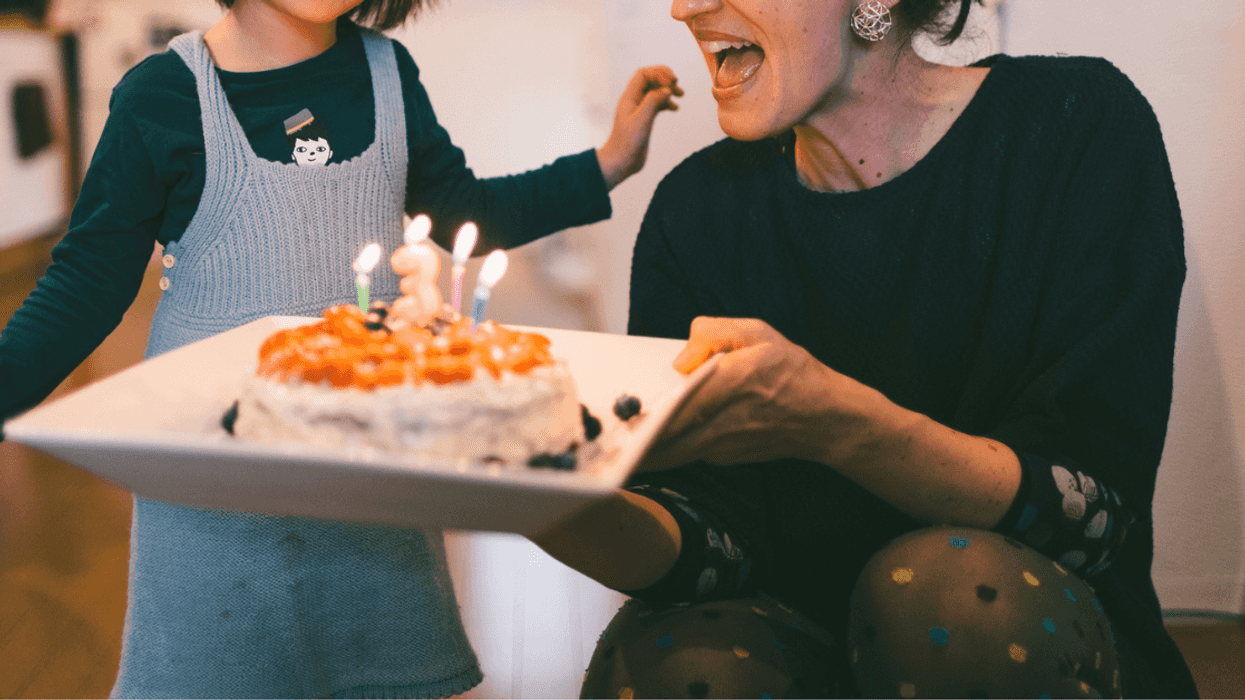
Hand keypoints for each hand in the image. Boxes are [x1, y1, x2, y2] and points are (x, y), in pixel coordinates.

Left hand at [596, 66, 681, 189]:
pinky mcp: (644, 120)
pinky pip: (656, 104)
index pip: (644, 74)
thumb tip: (667, 89)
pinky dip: (666, 103)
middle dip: (665, 79)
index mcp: (629, 97)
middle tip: (678, 86)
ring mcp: (639, 110)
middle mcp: (633, 101)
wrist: (620, 162)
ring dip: (668, 90)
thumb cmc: (626, 144)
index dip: (659, 74)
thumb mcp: (641, 120)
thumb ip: (653, 102)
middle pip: (650, 80)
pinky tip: (675, 108)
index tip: (672, 83)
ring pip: (654, 92)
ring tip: (681, 95)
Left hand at [638, 317, 878, 471]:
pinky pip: (687, 454)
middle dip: (635, 439)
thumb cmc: (791, 370)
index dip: (648, 412)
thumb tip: (680, 358)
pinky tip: (646, 444)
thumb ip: (715, 333)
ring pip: (672, 454)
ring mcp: (724, 445)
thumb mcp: (758, 333)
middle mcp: (726, 419)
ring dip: (644, 451)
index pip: (681, 401)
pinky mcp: (724, 458)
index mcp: (734, 382)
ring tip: (616, 446)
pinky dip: (665, 451)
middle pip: (668, 437)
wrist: (824, 418)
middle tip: (606, 436)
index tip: (620, 416)